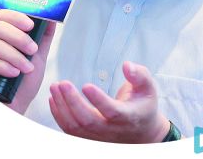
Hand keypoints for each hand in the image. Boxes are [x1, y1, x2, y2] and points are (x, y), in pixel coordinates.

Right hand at [0, 9, 55, 113]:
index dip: (16, 17)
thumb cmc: (22, 84)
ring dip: (15, 56)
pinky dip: (4, 67)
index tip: (31, 25)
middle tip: (33, 50)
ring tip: (27, 68)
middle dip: (19, 37)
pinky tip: (14, 73)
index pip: (2, 16)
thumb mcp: (38, 58)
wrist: (13, 109)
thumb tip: (52, 18)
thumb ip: (44, 37)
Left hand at [49, 61, 169, 142]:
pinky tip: (53, 99)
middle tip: (62, 83)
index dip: (98, 100)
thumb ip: (139, 74)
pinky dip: (59, 116)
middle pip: (88, 120)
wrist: (141, 132)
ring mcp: (98, 136)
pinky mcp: (89, 138)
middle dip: (72, 101)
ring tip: (55, 87)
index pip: (111, 111)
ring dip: (62, 107)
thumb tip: (126, 65)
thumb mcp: (148, 87)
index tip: (86, 85)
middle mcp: (111, 130)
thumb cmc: (143, 105)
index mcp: (128, 116)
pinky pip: (70, 131)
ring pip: (75, 127)